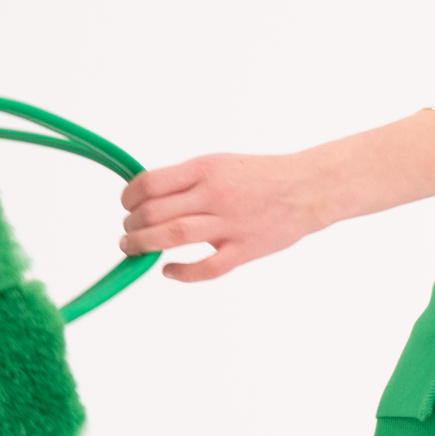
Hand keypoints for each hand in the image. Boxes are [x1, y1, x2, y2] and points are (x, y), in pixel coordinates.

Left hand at [118, 151, 323, 283]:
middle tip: (128, 231)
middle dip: (132, 225)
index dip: (130, 197)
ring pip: (173, 237)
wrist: (308, 188)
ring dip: (144, 245)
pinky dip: (181, 272)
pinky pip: (207, 268)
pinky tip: (169, 270)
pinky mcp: (245, 249)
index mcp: (206, 169)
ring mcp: (230, 224)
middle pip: (155, 212)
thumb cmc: (262, 176)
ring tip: (133, 248)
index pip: (151, 183)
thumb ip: (188, 179)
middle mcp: (215, 195)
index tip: (126, 205)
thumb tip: (149, 196)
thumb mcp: (221, 164)